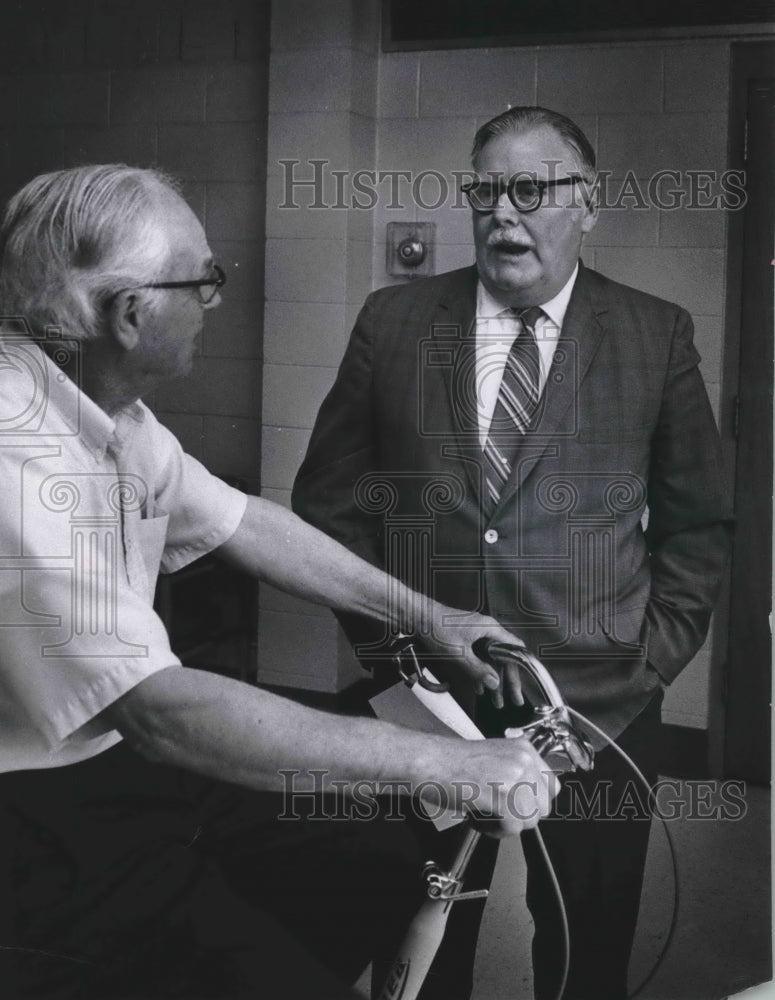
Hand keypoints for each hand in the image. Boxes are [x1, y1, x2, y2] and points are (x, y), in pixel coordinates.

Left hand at [418, 604, 527, 707]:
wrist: (417, 615)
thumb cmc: (435, 626)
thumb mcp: (458, 653)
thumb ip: (477, 669)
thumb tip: (493, 682)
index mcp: (489, 628)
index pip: (514, 649)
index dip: (520, 669)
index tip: (520, 686)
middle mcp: (486, 630)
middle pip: (503, 658)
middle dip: (507, 680)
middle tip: (512, 699)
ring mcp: (476, 634)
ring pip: (491, 660)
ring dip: (493, 680)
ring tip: (495, 700)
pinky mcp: (467, 638)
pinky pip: (480, 658)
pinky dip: (481, 673)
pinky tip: (479, 687)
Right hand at [420, 731, 558, 837]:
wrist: (429, 761)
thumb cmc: (453, 762)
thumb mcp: (496, 758)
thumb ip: (518, 774)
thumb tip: (533, 801)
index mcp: (524, 749)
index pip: (552, 786)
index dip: (535, 802)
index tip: (519, 806)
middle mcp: (523, 761)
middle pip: (542, 808)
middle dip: (519, 816)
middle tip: (495, 810)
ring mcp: (514, 778)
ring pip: (528, 821)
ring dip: (505, 824)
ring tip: (483, 811)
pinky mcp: (502, 797)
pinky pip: (511, 828)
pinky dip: (492, 829)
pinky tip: (477, 815)